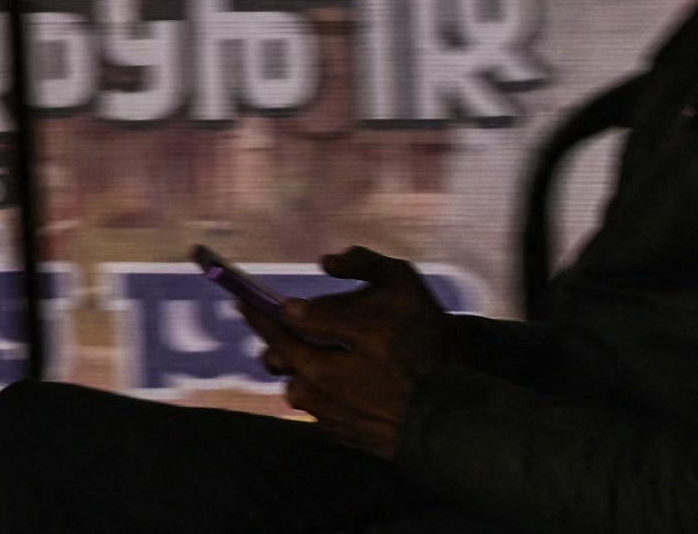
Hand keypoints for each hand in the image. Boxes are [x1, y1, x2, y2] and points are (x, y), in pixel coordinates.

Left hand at [267, 246, 447, 455]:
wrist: (456, 419)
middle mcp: (315, 389)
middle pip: (277, 359)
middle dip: (275, 340)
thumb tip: (324, 261)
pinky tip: (352, 384)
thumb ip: (362, 265)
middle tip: (286, 326)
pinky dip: (327, 393)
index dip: (256, 308)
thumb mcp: (402, 289)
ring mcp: (328, 417)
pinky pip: (321, 409)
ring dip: (303, 370)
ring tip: (325, 356)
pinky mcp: (343, 436)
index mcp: (320, 355)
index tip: (242, 298)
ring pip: (297, 387)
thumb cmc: (429, 347)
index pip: (275, 324)